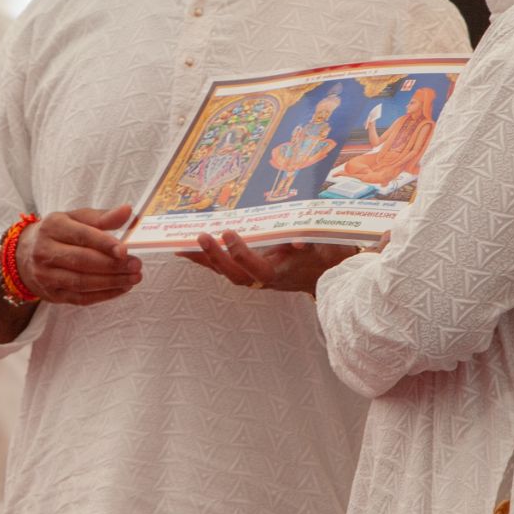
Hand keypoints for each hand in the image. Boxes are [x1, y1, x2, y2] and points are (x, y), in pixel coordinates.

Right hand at [19, 205, 142, 305]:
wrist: (25, 254)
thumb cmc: (58, 233)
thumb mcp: (75, 218)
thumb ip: (102, 217)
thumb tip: (128, 211)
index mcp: (52, 227)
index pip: (81, 235)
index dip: (104, 243)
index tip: (125, 250)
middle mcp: (45, 251)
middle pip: (81, 261)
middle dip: (112, 265)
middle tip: (136, 265)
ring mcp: (46, 275)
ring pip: (81, 282)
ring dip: (111, 282)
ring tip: (133, 278)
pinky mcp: (52, 294)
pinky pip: (80, 298)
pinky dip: (103, 295)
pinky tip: (122, 288)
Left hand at [184, 231, 357, 294]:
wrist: (331, 272)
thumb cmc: (330, 256)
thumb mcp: (328, 246)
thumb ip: (313, 243)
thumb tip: (296, 242)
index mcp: (284, 274)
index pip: (258, 269)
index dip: (241, 254)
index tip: (229, 233)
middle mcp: (266, 279)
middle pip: (236, 275)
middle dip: (216, 257)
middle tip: (201, 235)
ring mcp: (257, 277)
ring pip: (227, 273)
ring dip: (205, 260)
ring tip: (182, 244)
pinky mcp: (251, 272)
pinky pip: (226, 268)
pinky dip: (207, 260)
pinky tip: (189, 249)